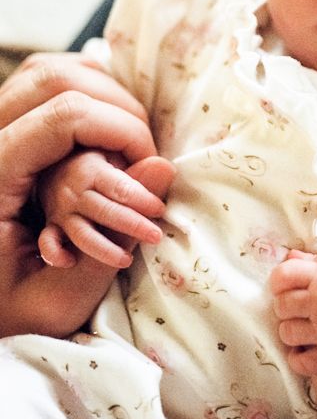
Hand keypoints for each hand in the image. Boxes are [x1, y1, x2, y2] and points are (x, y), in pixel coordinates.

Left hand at [0, 52, 163, 336]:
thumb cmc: (5, 316)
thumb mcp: (58, 300)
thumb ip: (112, 239)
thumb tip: (162, 169)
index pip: (65, 115)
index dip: (122, 129)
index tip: (151, 165)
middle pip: (55, 78)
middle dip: (116, 107)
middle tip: (141, 154)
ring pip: (46, 71)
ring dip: (99, 94)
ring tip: (124, 141)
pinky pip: (38, 84)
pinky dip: (80, 95)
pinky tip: (100, 132)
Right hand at [38, 151, 174, 268]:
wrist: (52, 166)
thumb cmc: (96, 162)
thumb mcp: (115, 156)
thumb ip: (141, 168)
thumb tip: (167, 168)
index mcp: (92, 170)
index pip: (120, 188)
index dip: (142, 199)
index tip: (159, 209)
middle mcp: (74, 192)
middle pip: (104, 212)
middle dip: (132, 225)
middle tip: (156, 236)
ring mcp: (61, 212)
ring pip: (82, 233)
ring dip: (104, 249)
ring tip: (127, 260)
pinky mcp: (52, 227)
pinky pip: (48, 244)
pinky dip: (55, 253)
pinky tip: (69, 262)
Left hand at [270, 249, 316, 373]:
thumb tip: (291, 256)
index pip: (281, 276)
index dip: (281, 281)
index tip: (290, 285)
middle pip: (281, 305)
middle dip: (288, 305)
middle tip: (303, 306)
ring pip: (286, 333)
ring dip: (293, 329)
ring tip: (309, 326)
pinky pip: (300, 362)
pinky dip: (300, 357)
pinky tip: (310, 349)